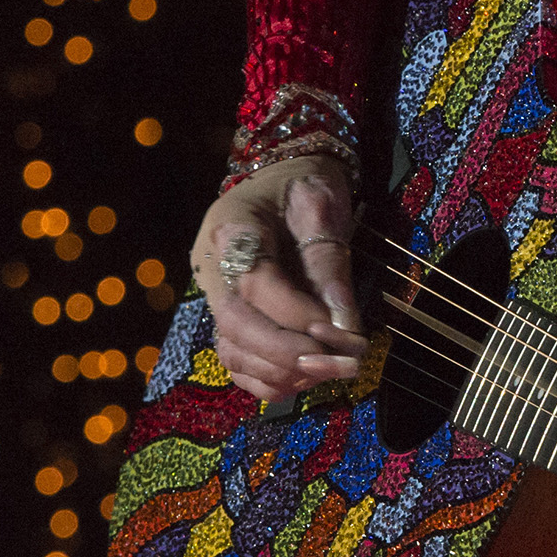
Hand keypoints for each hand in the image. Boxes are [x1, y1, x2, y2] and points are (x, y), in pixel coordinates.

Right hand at [187, 157, 370, 403]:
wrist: (282, 177)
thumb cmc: (304, 184)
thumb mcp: (322, 208)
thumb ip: (329, 261)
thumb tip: (344, 323)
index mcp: (232, 228)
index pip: (257, 285)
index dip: (297, 314)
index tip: (341, 330)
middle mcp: (212, 267)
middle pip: (235, 325)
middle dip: (289, 354)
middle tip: (342, 363)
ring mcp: (215, 296)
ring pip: (233, 351)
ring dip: (285, 372)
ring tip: (336, 368)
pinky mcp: (228, 317)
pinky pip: (237, 361)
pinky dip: (270, 379)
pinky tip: (310, 375)